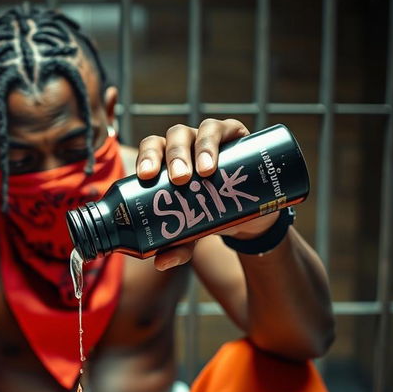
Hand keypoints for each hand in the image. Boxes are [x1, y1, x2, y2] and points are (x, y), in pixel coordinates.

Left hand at [135, 118, 277, 269]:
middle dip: (174, 156)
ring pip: (200, 131)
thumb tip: (161, 263)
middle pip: (174, 137)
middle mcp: (186, 145)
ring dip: (200, 148)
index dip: (147, 157)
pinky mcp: (235, 136)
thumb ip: (177, 246)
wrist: (247, 214)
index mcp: (166, 161)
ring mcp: (210, 138)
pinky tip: (221, 156)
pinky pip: (226, 128)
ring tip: (204, 172)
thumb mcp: (193, 232)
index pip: (151, 150)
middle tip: (179, 179)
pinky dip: (220, 140)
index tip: (146, 176)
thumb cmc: (209, 216)